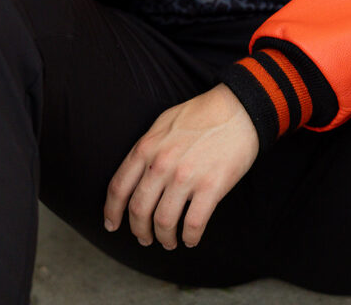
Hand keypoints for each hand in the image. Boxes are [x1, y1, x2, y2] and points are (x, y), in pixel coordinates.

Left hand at [104, 84, 258, 249]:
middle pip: (138, 210)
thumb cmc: (202, 113)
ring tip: (168, 241)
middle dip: (139, 230)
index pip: (119, 187)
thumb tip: (136, 173)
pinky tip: (191, 239)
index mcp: (147, 147)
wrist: (238, 109)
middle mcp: (162, 164)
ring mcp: (186, 176)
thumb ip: (147, 147)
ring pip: (163, 222)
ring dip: (164, 238)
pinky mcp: (211, 186)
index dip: (112, 211)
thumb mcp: (164, 123)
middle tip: (145, 238)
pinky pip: (193, 224)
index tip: (112, 224)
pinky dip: (190, 238)